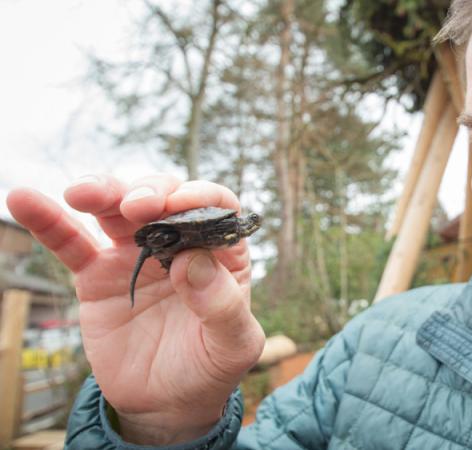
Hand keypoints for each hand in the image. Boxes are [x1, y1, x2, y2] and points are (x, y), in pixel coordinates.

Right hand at [6, 175, 265, 444]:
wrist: (166, 403)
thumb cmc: (210, 368)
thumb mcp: (233, 346)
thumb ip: (223, 306)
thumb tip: (192, 263)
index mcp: (221, 252)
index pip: (217, 208)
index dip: (200, 198)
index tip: (180, 206)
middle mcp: (179, 244)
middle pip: (164, 198)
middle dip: (150, 191)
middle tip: (137, 206)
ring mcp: (136, 255)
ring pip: (116, 210)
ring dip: (102, 191)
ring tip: (82, 193)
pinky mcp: (97, 275)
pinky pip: (71, 242)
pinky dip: (48, 220)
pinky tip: (24, 200)